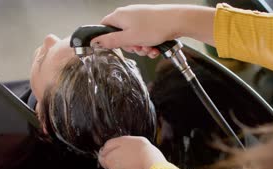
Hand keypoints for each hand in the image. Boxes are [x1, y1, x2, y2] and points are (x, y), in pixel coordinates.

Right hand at [91, 4, 215, 57]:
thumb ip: (111, 41)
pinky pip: (145, 37)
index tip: (115, 47)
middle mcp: (128, 15)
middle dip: (131, 47)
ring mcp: (140, 19)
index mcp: (119, 16)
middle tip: (139, 48)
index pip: (104, 28)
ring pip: (135, 39)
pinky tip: (156, 48)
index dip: (108, 40)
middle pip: (121, 36)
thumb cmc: (155, 26)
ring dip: (142, 48)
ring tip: (150, 48)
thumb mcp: (129, 38)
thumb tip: (95, 41)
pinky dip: (149, 44)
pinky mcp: (150, 23)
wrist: (177, 21)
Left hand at [98, 136, 166, 168]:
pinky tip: (142, 167)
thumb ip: (112, 144)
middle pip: (114, 164)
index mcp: (110, 160)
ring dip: (129, 166)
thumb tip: (105, 148)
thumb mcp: (124, 140)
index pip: (102, 158)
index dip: (109, 152)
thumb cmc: (141, 151)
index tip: (117, 150)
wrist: (154, 165)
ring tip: (139, 160)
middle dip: (120, 159)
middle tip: (131, 153)